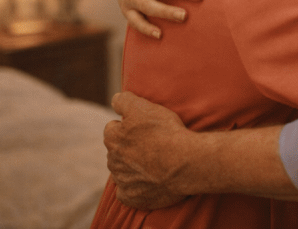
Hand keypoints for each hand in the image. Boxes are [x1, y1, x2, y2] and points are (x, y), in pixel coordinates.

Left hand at [105, 92, 189, 209]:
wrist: (185, 163)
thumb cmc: (165, 132)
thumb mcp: (144, 107)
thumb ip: (124, 100)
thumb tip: (115, 100)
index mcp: (112, 138)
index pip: (112, 128)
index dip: (128, 125)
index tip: (143, 127)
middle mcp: (112, 161)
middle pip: (117, 150)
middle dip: (129, 147)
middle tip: (152, 143)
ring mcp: (121, 181)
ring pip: (122, 171)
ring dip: (133, 166)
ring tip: (156, 161)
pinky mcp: (132, 197)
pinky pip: (128, 192)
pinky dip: (136, 187)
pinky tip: (150, 181)